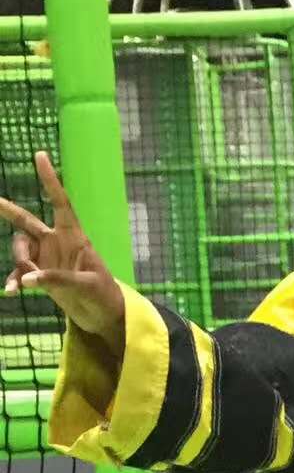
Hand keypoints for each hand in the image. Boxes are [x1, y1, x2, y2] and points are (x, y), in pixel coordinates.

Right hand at [1, 152, 125, 347]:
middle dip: (9, 211)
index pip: (60, 202)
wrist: (103, 317)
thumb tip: (29, 279)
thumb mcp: (87, 285)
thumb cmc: (104, 295)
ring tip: (25, 282)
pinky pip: (20, 273)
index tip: (40, 156)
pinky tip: (12, 291)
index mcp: (74, 236)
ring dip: (18, 263)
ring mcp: (47, 259)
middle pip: (28, 222)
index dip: (50, 180)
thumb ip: (58, 279)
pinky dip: (15, 280)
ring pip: (20, 250)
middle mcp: (57, 243)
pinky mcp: (41, 276)